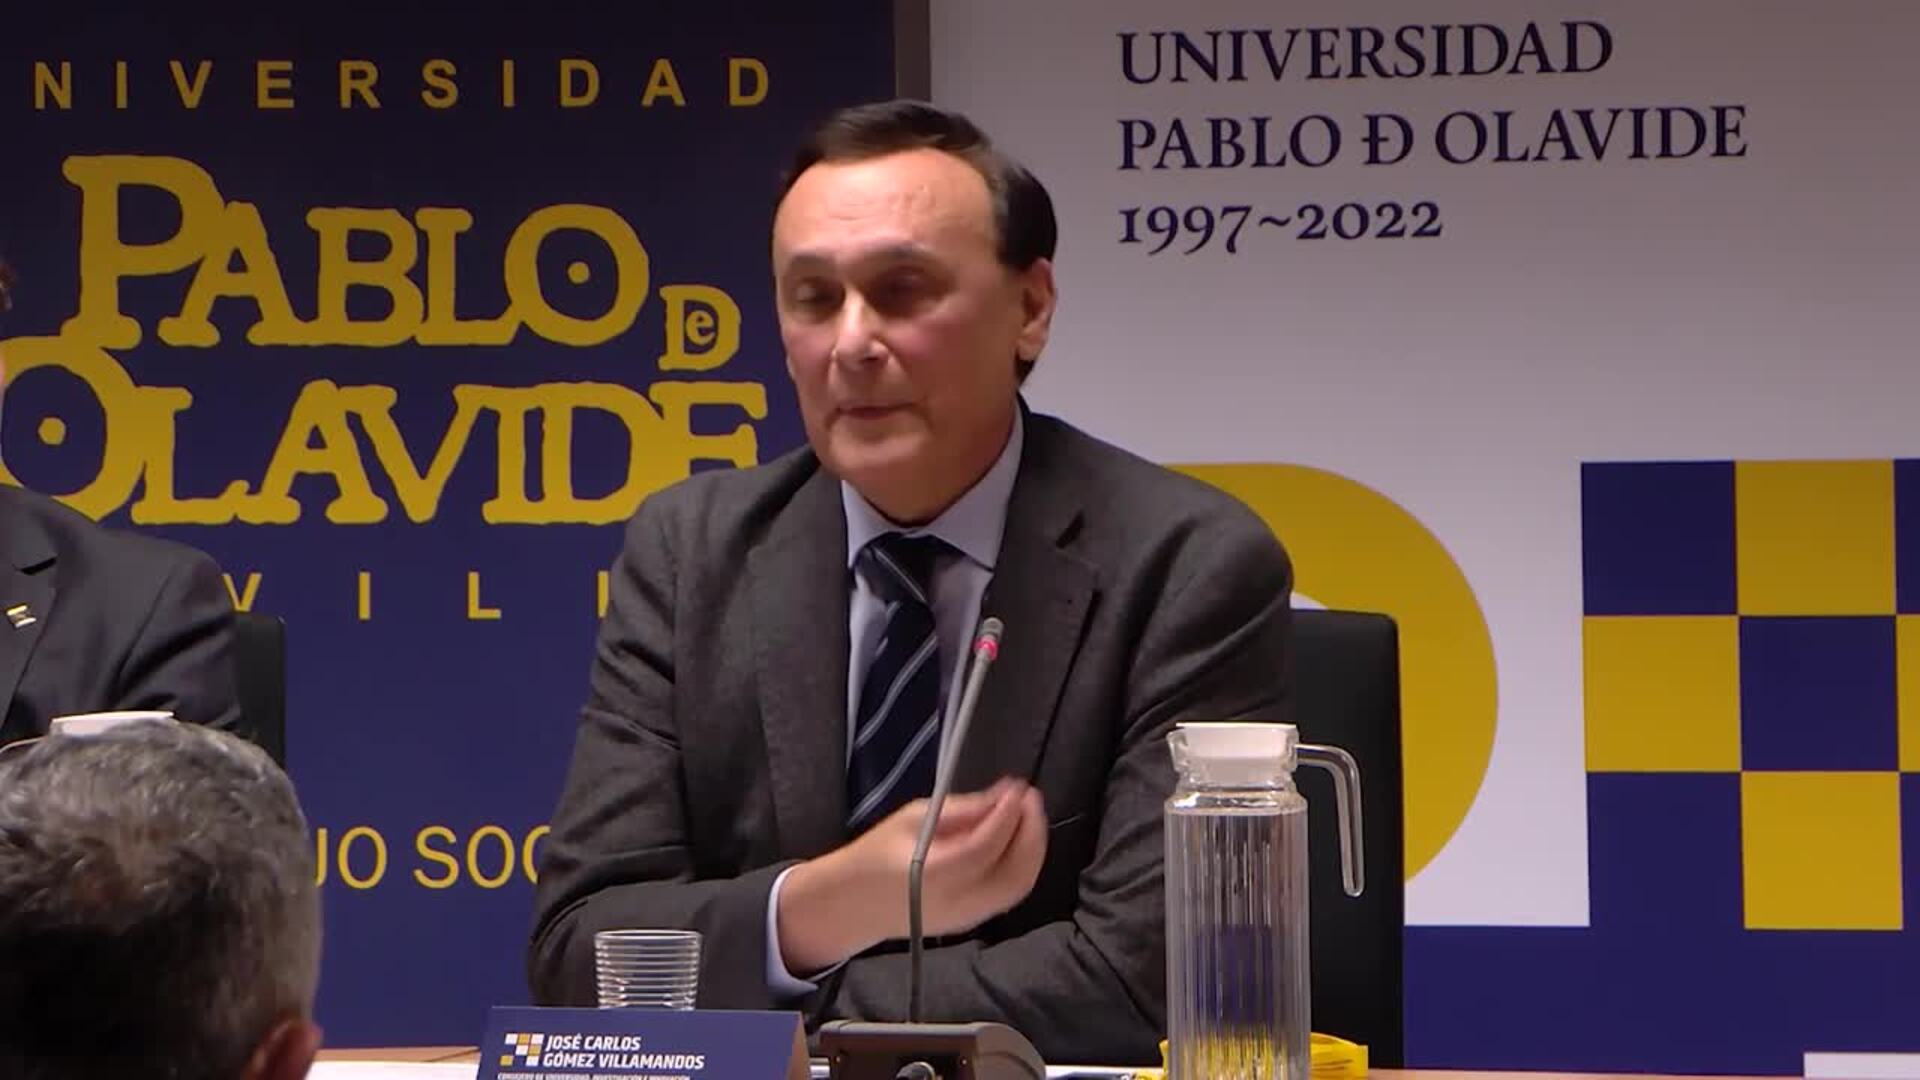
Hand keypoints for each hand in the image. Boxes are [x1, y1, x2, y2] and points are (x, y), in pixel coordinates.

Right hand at [776, 777, 1046, 974]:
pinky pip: (1009, 893)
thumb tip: (1002, 796)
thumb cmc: (877, 854)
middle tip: (1030, 797)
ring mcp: (969, 917)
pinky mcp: (973, 921)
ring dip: (1032, 847)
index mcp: (934, 874)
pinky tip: (1019, 839)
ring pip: (1019, 885)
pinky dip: (1022, 864)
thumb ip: (960, 810)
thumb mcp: (911, 819)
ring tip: (1029, 814)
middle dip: (1031, 831)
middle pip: (1014, 871)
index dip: (1009, 815)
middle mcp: (958, 902)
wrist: (856, 903)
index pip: (986, 846)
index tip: (1019, 788)